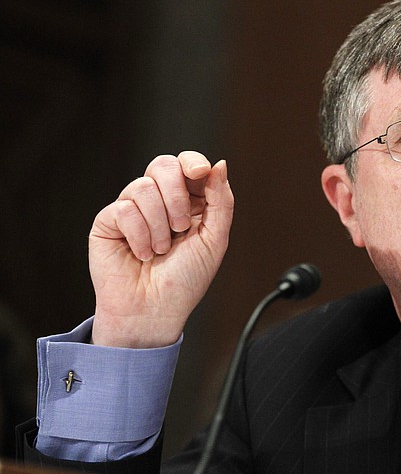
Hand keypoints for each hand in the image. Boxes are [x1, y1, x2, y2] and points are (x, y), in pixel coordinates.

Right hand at [89, 151, 233, 347]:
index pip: (187, 164)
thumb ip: (220, 201)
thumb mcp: (215, 239)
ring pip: (143, 187)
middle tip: (182, 226)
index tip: (201, 172)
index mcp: (188, 201)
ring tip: (162, 250)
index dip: (193, 162)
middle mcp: (159, 200)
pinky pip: (124, 208)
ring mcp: (132, 209)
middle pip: (163, 165)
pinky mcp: (108, 221)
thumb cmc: (186, 279)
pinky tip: (143, 255)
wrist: (155, 311)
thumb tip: (220, 164)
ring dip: (160, 223)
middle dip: (176, 194)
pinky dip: (140, 235)